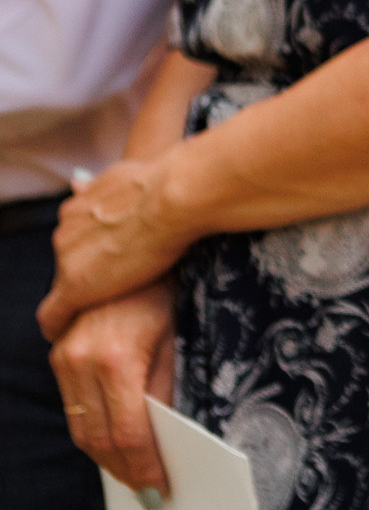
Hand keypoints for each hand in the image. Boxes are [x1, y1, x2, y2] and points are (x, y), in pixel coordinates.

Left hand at [40, 156, 189, 342]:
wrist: (172, 197)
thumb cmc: (164, 184)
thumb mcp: (124, 175)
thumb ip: (100, 185)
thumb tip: (80, 180)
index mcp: (78, 207)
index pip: (75, 238)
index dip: (89, 251)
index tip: (103, 261)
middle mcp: (65, 230)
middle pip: (68, 261)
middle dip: (85, 272)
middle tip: (108, 287)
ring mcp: (67, 259)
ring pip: (65, 284)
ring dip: (79, 295)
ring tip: (96, 310)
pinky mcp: (75, 287)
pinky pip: (54, 314)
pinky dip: (56, 325)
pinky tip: (61, 334)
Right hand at [49, 282, 176, 495]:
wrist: (137, 240)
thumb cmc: (168, 289)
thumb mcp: (177, 339)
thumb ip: (167, 389)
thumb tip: (166, 436)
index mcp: (116, 360)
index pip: (128, 434)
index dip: (144, 467)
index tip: (159, 487)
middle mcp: (81, 361)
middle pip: (99, 438)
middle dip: (124, 470)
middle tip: (148, 491)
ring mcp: (64, 357)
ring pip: (81, 427)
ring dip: (106, 456)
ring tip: (133, 473)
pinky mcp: (60, 353)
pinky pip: (74, 406)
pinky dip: (94, 430)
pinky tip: (116, 442)